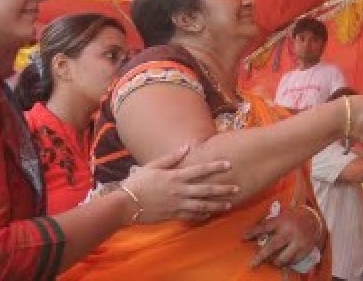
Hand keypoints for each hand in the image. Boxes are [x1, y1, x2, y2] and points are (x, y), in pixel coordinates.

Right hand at [120, 145, 236, 224]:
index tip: (229, 164)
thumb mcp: (153, 166)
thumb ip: (171, 158)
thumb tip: (187, 147)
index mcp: (175, 177)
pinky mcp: (173, 215)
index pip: (200, 170)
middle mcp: (180, 191)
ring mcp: (177, 204)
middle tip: (237, 188)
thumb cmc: (137, 182)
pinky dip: (202, 215)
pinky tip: (210, 214)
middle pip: (206, 189)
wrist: (125, 204)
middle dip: (223, 189)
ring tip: (229, 204)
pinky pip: (191, 215)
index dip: (215, 167)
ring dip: (217, 204)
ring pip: (202, 205)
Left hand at [243, 207, 323, 268]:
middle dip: (261, 256)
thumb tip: (252, 234)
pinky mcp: (305, 250)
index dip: (253, 232)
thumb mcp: (281, 217)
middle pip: (273, 246)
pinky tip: (285, 260)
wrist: (313, 219)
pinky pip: (293, 261)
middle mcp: (289, 231)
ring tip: (272, 261)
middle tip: (252, 264)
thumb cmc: (293, 218)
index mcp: (282, 221)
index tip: (243, 238)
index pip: (265, 227)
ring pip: (283, 258)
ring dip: (275, 261)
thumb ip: (270, 225)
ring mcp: (298, 242)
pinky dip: (287, 262)